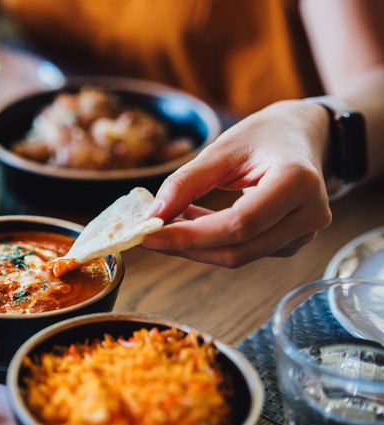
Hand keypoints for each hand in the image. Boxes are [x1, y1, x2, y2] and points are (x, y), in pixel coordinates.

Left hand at [141, 100, 333, 267]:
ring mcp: (305, 232)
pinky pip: (246, 251)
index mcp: (297, 181)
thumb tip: (153, 216)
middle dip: (188, 246)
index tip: (149, 234)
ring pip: (240, 255)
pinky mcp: (293, 242)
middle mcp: (309, 213)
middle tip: (149, 235)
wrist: (303, 135)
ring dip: (197, 245)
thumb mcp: (221, 149)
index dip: (190, 236)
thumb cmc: (264, 136)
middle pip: (238, 248)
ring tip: (170, 221)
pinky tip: (194, 223)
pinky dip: (213, 242)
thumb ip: (186, 182)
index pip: (238, 224)